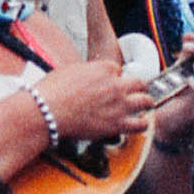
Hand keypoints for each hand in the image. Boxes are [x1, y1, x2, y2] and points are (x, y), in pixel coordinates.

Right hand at [31, 58, 153, 148]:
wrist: (48, 110)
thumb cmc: (53, 90)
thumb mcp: (69, 70)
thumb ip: (87, 72)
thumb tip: (91, 76)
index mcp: (104, 68)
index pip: (118, 69)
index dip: (114, 76)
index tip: (111, 81)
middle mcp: (116, 85)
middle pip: (139, 83)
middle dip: (138, 86)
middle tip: (136, 90)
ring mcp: (120, 105)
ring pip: (146, 102)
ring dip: (145, 103)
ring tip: (143, 105)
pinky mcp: (118, 124)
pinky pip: (141, 124)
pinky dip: (142, 124)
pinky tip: (140, 123)